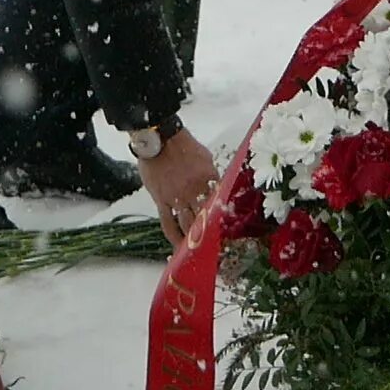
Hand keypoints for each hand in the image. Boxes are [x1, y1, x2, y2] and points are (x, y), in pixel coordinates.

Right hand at [137, 126, 219, 246]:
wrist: (160, 138)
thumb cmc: (183, 144)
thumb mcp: (205, 157)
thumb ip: (211, 175)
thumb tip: (216, 187)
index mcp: (209, 179)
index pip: (220, 204)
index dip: (224, 220)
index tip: (228, 233)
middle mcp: (194, 191)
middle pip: (205, 219)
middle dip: (210, 235)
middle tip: (215, 248)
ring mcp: (177, 197)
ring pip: (187, 225)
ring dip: (193, 240)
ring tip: (198, 251)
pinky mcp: (161, 200)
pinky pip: (167, 223)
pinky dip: (173, 236)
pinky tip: (178, 246)